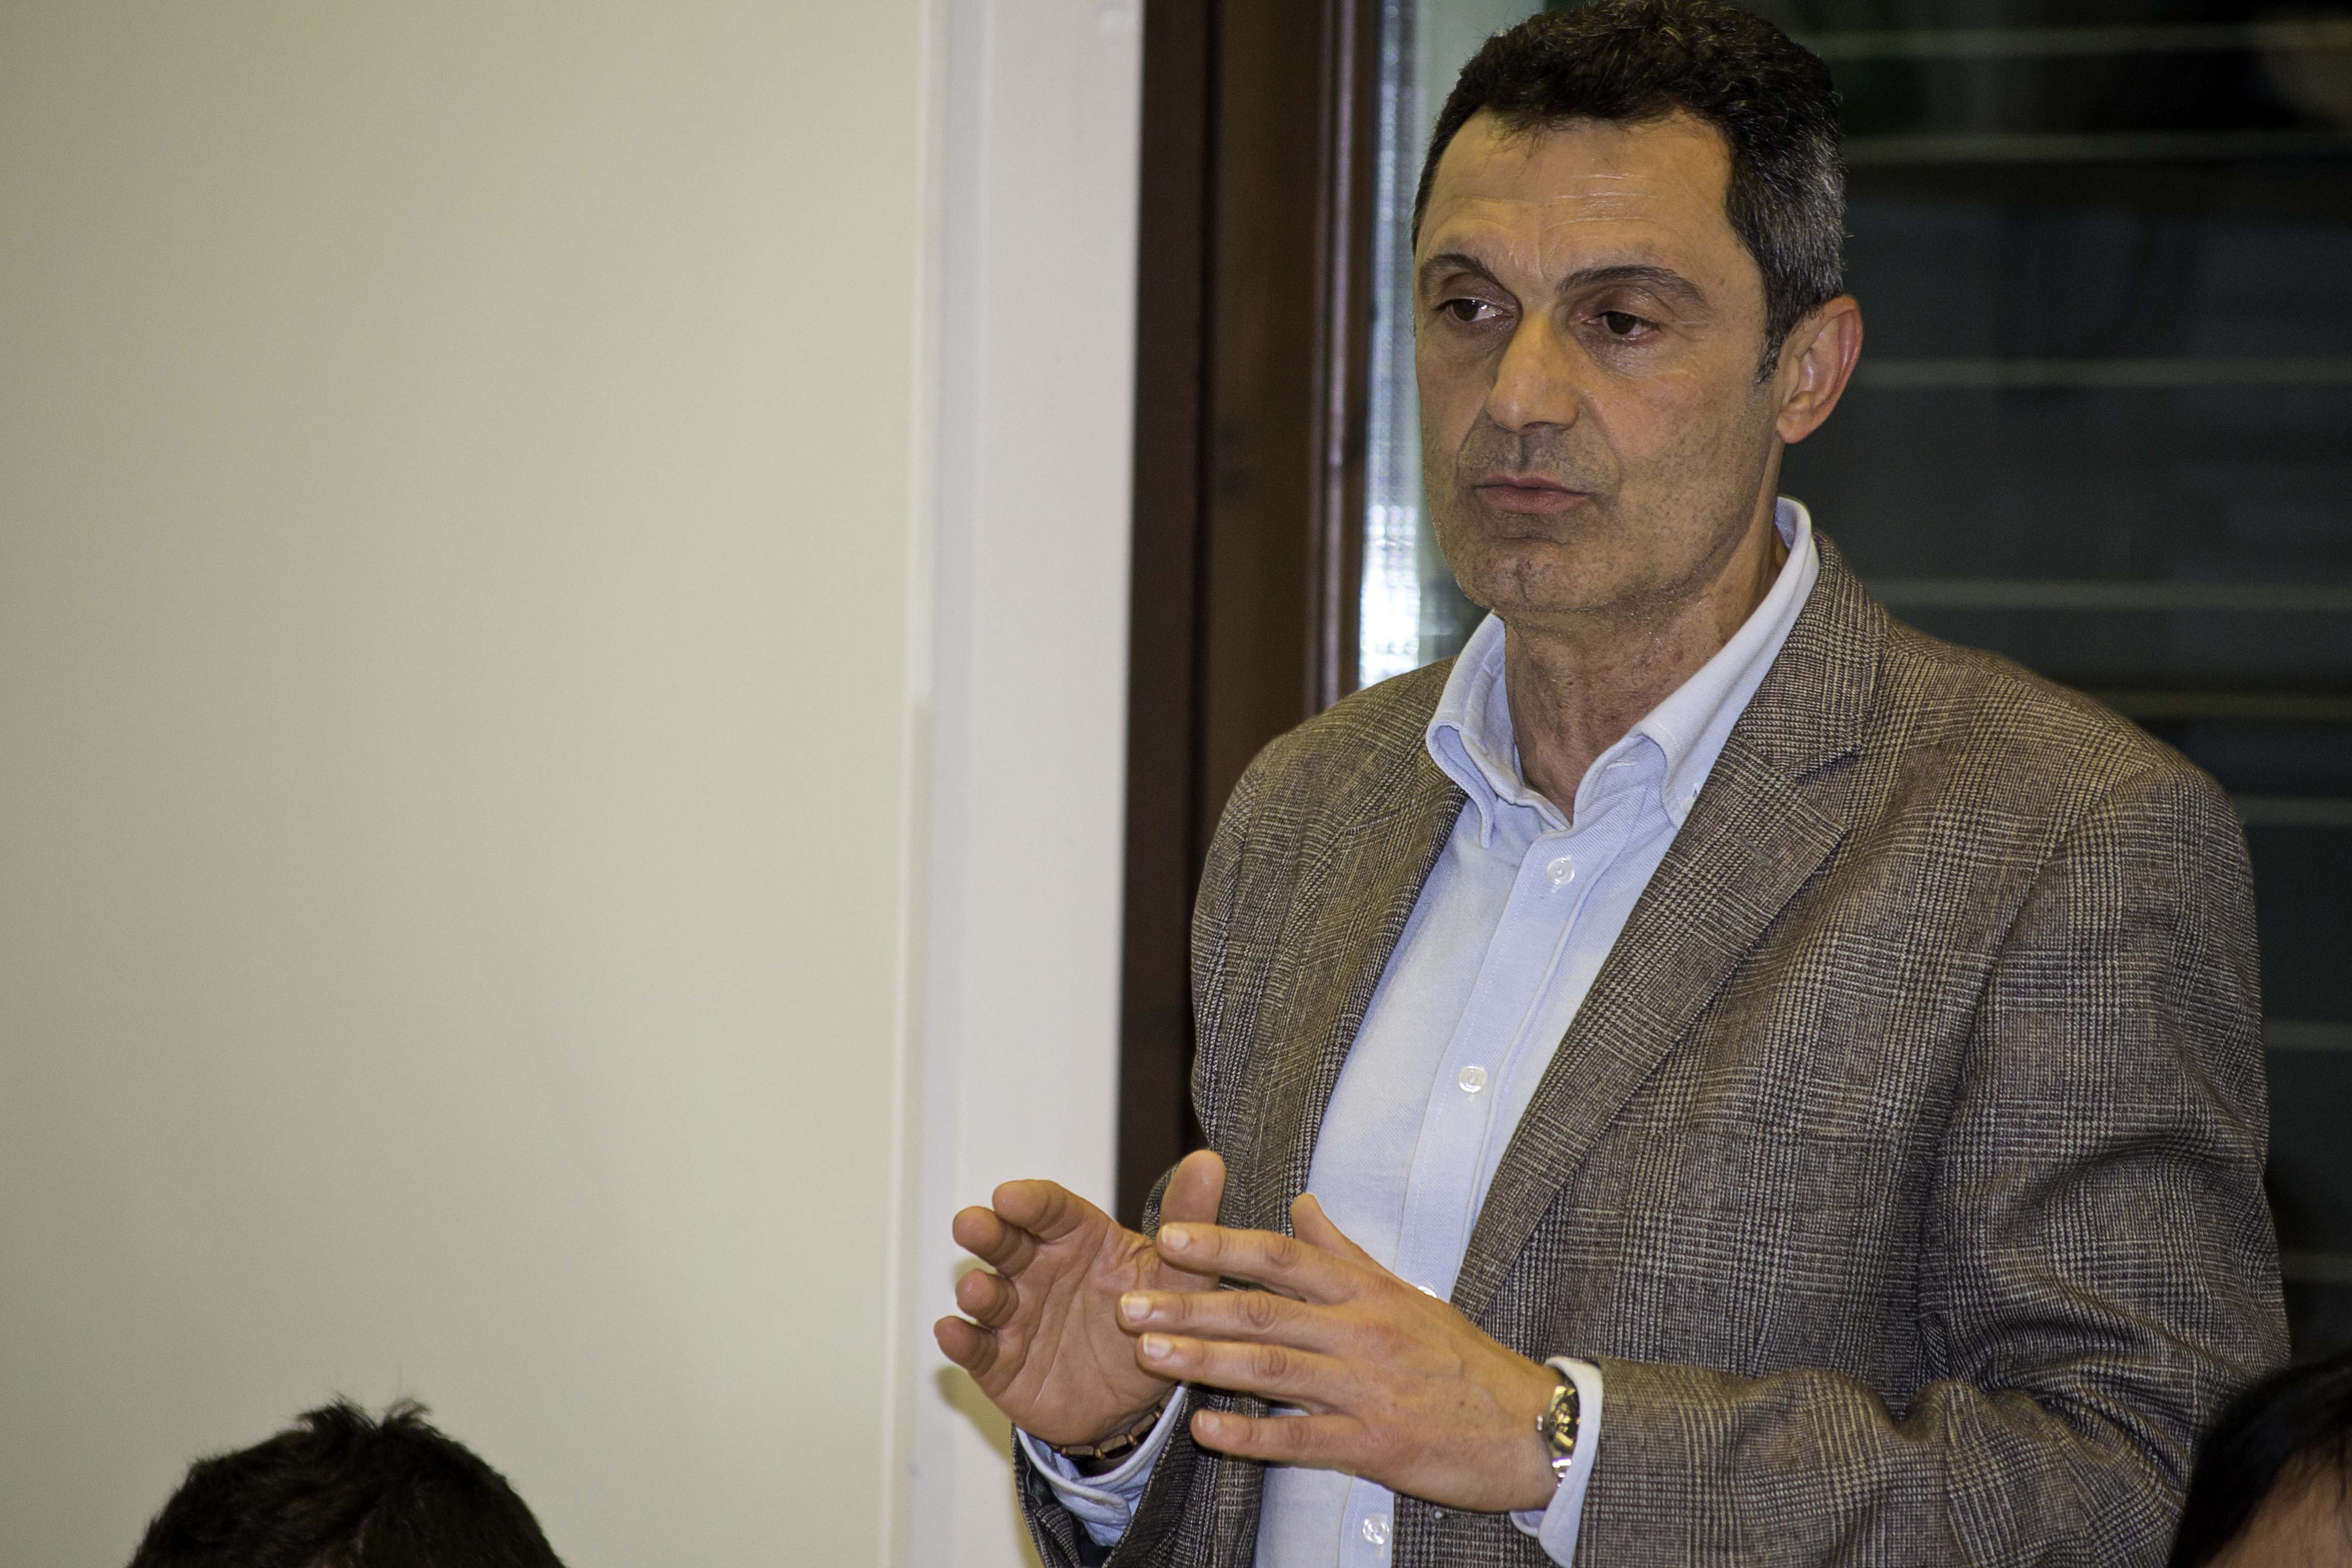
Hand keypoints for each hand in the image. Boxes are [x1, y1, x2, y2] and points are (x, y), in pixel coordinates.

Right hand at [934, 1149, 1226, 1447]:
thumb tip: (1209, 1161)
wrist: (1136, 1398)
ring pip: (987, 1295)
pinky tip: (951, 1332)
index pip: (1050, 1209)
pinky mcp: (1001, 1362)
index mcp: (1077, 1238)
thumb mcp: (1177, 1274)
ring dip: (976, 1290)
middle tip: (972, 1225)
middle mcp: (1038, 1269)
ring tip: (976, 1288)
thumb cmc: (1151, 1318)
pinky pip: (977, 1349)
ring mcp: (1016, 1315)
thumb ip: (1189, 1222)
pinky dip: (962, 1342)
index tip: (1012, 1196)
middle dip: (987, 1233)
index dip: (1030, 1202)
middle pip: (1007, 1243)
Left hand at [1116, 1192, 1561, 1513]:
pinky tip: (1206, 1429)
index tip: (1166, 1237)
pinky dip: (1253, 1434)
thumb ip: (1345, 1253)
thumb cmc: (1464, 1361)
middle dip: (1190, 1305)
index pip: (1283, 1257)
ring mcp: (1368, 1388)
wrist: (1533, 1426)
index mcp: (1367, 1292)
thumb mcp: (1407, 1294)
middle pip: (1264, 1310)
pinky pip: (1303, 1439)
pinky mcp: (1377, 1443)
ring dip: (1206, 1360)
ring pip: (1273, 1370)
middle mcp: (1363, 1331)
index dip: (1222, 1245)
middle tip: (1129, 1305)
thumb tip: (1300, 1204)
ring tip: (1149, 1356)